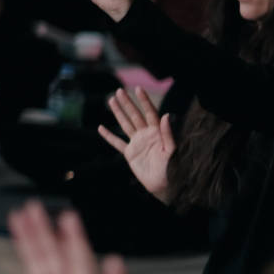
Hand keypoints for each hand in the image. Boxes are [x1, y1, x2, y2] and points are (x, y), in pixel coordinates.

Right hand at [98, 88, 175, 202]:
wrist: (164, 184)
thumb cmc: (172, 168)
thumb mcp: (172, 150)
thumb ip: (168, 134)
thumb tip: (166, 115)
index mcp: (157, 132)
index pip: (150, 113)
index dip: (144, 101)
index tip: (138, 89)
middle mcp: (146, 135)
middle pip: (135, 116)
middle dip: (128, 103)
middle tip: (119, 91)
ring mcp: (137, 143)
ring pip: (125, 124)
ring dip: (118, 113)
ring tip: (111, 100)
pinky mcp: (130, 154)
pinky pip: (117, 143)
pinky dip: (108, 136)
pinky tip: (101, 128)